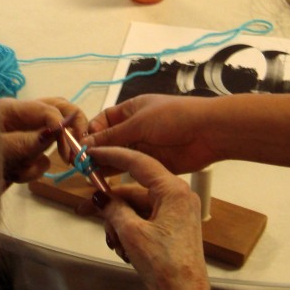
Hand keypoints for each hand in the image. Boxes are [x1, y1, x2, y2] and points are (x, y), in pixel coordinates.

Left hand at [0, 97, 87, 184]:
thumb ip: (24, 142)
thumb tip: (54, 132)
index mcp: (10, 109)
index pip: (47, 108)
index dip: (61, 126)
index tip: (68, 149)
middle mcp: (18, 119)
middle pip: (57, 112)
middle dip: (70, 130)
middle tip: (76, 152)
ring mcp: (21, 137)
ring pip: (50, 140)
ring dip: (39, 158)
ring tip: (18, 171)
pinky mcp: (22, 156)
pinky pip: (40, 160)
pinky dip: (31, 171)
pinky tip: (14, 176)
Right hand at [85, 94, 218, 173]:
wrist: (209, 132)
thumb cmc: (174, 117)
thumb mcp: (138, 123)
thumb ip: (111, 136)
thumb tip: (87, 144)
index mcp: (131, 110)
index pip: (103, 120)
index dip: (91, 132)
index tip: (80, 145)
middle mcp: (135, 128)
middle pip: (108, 140)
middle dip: (94, 150)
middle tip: (80, 164)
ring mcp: (143, 146)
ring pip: (117, 155)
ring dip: (103, 163)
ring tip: (88, 174)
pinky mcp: (152, 163)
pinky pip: (130, 168)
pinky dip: (116, 174)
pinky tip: (104, 180)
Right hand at [87, 147, 205, 289]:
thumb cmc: (165, 265)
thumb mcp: (131, 232)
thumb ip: (113, 209)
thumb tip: (100, 199)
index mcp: (174, 191)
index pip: (139, 162)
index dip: (112, 156)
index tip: (92, 154)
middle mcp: (178, 197)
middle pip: (135, 190)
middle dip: (111, 204)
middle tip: (86, 209)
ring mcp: (176, 214)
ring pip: (137, 208)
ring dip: (119, 223)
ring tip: (112, 241)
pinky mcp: (172, 230)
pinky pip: (144, 220)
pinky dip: (129, 231)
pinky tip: (122, 249)